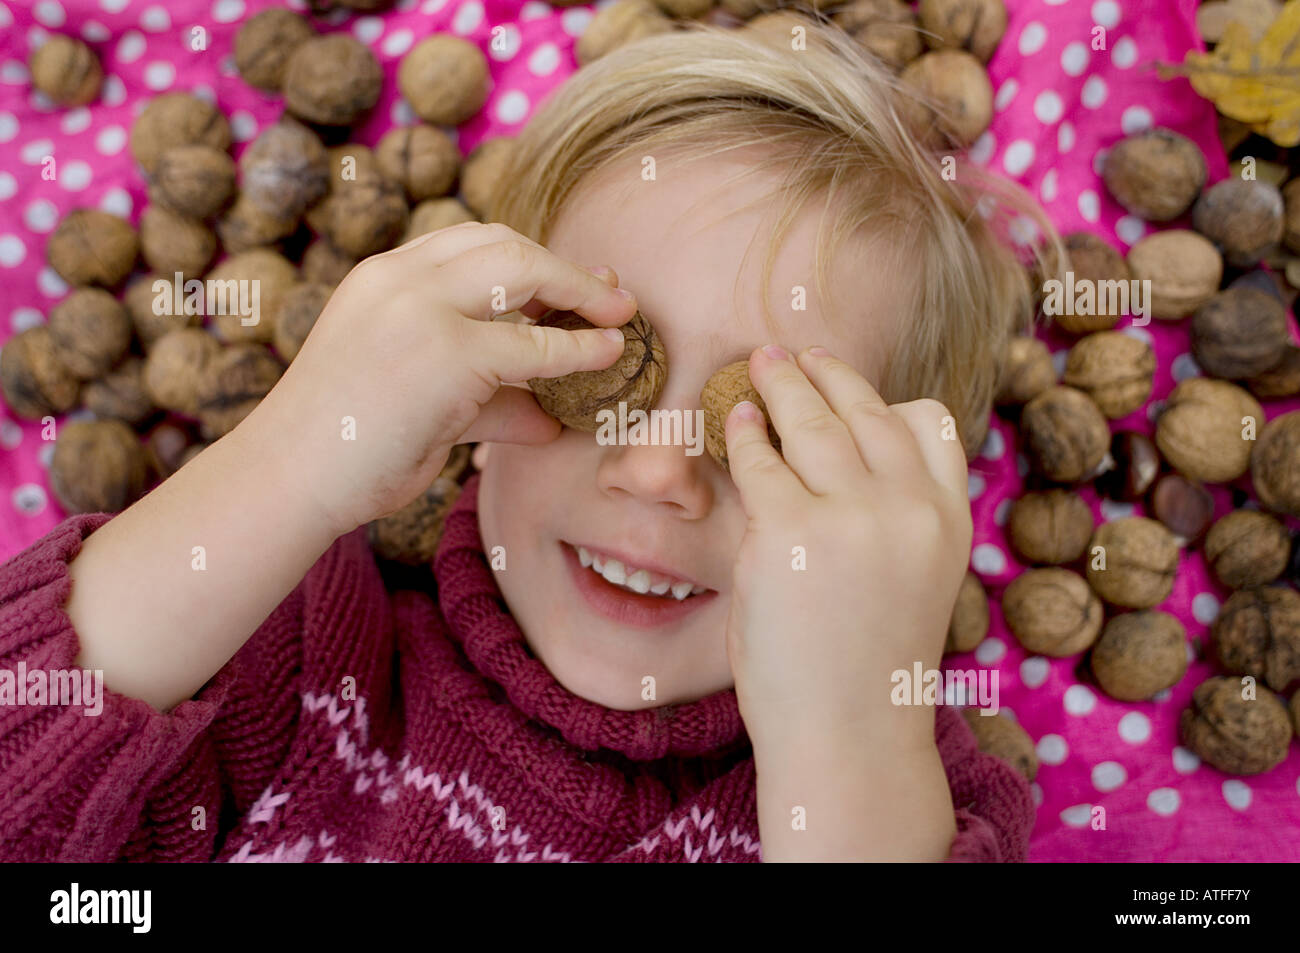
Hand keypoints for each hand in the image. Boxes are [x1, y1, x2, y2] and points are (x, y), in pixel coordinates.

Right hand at [240, 222, 635, 536]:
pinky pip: (534, 346)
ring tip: (621, 317)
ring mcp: (421, 307)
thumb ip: (486, 399)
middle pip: (504, 244)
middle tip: (611, 294)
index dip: (531, 260)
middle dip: (565, 267)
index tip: (572, 282)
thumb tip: (550, 418)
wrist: (290, 478)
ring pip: (524, 272)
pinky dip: (579, 349)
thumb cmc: (347, 448)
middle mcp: (400, 278)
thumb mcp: (421, 404)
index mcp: (384, 278)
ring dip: (581, 292)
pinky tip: (608, 354)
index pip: (471, 244)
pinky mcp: (447, 352)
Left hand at [721, 345, 972, 750]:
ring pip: (811, 421)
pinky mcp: (791, 531)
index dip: (882, 395)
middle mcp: (910, 507)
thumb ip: (899, 519)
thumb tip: (844, 458)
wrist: (847, 735)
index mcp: (949, 519)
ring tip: (760, 364)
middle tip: (792, 352)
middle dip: (825, 373)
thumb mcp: (914, 582)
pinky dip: (744, 433)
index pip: (931, 425)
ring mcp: (853, 516)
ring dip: (782, 384)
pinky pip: (760, 460)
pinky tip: (734, 419)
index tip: (849, 379)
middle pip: (865, 411)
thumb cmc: (868, 668)